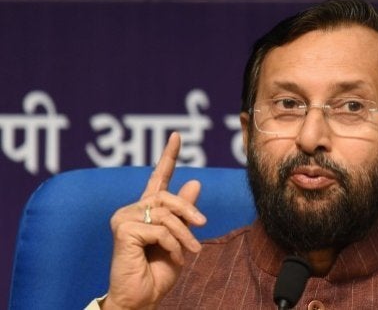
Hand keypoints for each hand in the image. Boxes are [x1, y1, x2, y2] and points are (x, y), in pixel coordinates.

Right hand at [103, 133, 206, 308]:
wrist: (142, 298)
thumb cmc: (159, 272)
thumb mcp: (180, 239)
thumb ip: (185, 214)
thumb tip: (195, 182)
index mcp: (146, 210)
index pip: (158, 177)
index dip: (168, 156)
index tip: (177, 136)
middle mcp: (132, 210)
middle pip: (167, 196)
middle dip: (189, 210)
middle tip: (202, 227)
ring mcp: (124, 218)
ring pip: (166, 214)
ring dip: (184, 234)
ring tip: (191, 251)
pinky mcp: (122, 230)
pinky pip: (159, 229)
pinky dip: (173, 244)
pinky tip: (174, 257)